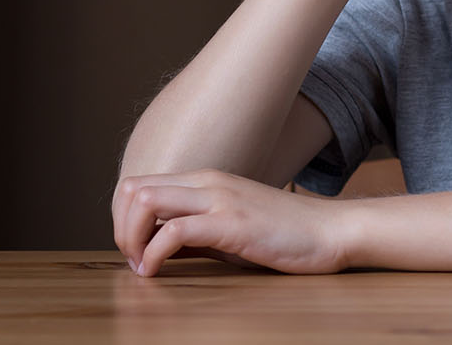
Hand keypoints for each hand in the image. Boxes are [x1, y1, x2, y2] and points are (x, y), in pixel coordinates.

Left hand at [112, 169, 350, 276]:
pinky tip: (159, 271)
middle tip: (133, 260)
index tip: (134, 250)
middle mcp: (207, 181)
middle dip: (120, 228)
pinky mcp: (231, 223)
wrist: (332, 231)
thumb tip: (155, 249)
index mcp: (205, 180)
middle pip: (132, 188)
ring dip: (131, 237)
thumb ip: (194, 233)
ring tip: (143, 266)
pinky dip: (154, 254)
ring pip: (145, 200)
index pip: (138, 184)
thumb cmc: (284, 234)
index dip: (122, 218)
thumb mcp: (229, 230)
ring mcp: (219, 199)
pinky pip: (173, 231)